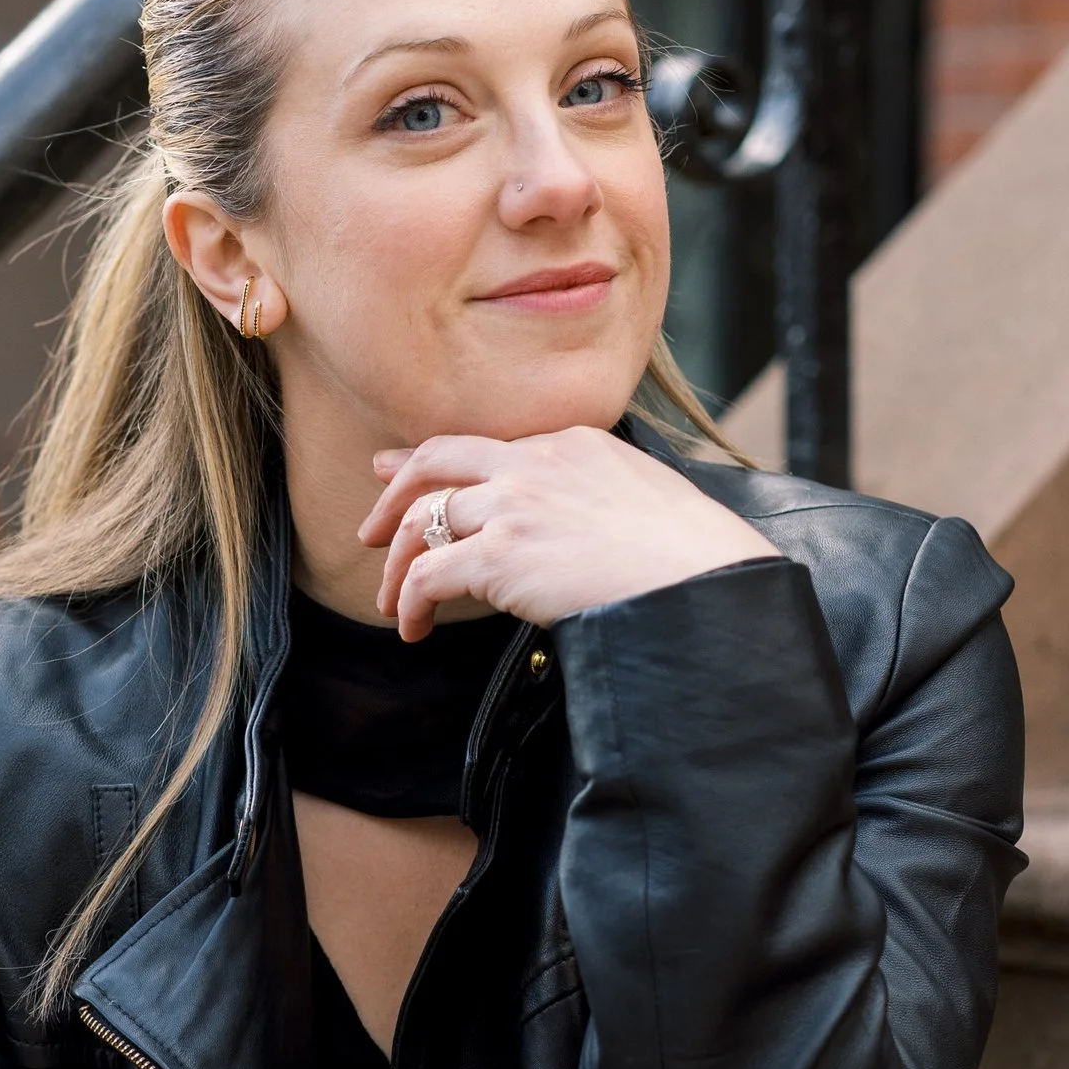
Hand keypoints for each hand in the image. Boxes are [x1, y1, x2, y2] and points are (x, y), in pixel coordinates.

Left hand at [362, 428, 772, 638]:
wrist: (700, 576)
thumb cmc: (688, 554)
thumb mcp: (641, 495)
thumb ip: (594, 494)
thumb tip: (574, 529)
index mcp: (569, 442)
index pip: (483, 445)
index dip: (432, 461)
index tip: (397, 472)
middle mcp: (533, 462)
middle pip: (436, 461)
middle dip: (392, 494)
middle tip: (369, 531)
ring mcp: (513, 503)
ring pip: (422, 521)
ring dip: (397, 565)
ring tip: (392, 602)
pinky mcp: (501, 553)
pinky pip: (428, 573)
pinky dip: (410, 602)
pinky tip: (412, 627)